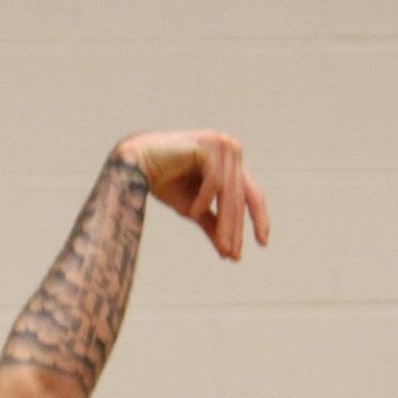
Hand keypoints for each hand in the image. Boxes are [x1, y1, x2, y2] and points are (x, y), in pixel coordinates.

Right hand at [113, 130, 268, 260]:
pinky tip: (193, 212)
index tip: (262, 243)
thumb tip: (229, 252)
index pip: (251, 193)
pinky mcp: (207, 144)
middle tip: (233, 253)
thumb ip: (213, 224)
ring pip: (230, 191)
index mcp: (231, 162)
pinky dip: (205, 199)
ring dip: (224, 220)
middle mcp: (230, 150)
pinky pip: (214, 180)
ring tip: (219, 243)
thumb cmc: (163, 182)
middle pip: (241, 195)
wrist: (135, 162)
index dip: (258, 218)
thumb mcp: (193, 209)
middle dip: (236, 227)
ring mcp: (221, 144)